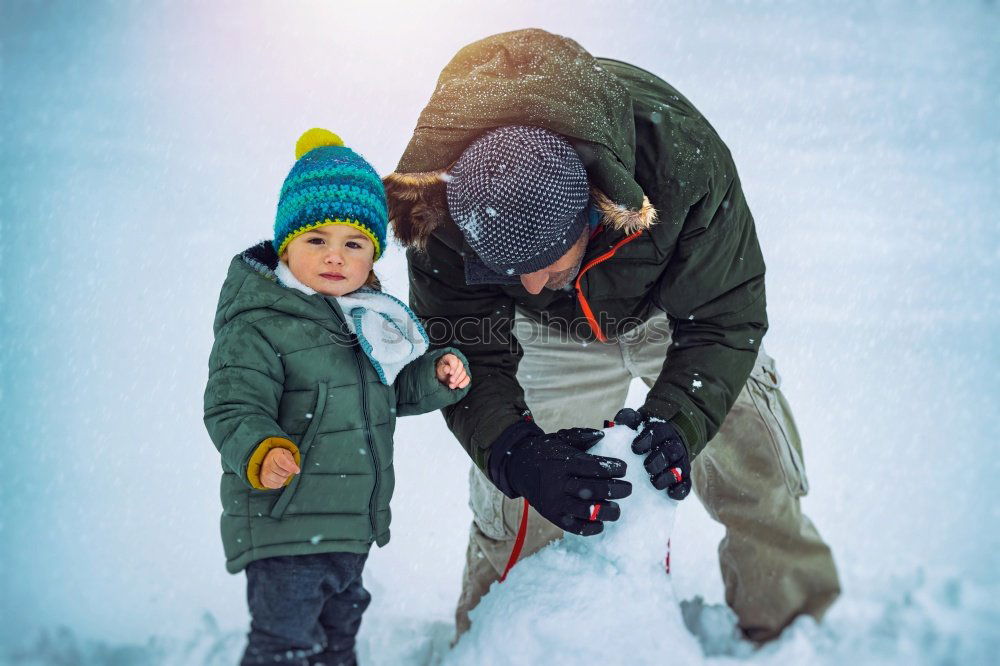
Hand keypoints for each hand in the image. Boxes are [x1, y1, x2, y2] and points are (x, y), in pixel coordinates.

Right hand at [261, 447, 300, 488]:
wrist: (266, 460)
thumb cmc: (280, 457)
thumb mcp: (287, 454)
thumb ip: (291, 461)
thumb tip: (296, 470)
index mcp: (274, 455)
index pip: (283, 463)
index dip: (291, 468)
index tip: (298, 470)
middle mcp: (267, 464)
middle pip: (283, 473)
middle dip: (289, 472)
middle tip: (288, 470)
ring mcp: (264, 473)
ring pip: (280, 480)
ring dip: (285, 478)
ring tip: (283, 473)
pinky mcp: (264, 481)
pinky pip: (276, 485)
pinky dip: (280, 483)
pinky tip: (279, 477)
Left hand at [436, 352, 469, 388]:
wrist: (441, 378)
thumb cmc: (440, 371)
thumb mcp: (439, 370)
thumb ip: (443, 369)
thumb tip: (448, 369)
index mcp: (450, 358)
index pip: (454, 360)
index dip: (453, 366)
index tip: (451, 373)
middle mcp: (457, 362)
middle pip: (460, 367)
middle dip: (456, 375)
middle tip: (451, 381)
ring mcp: (462, 369)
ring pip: (464, 373)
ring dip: (458, 380)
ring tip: (451, 386)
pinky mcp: (464, 376)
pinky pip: (467, 378)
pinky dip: (464, 383)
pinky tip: (460, 386)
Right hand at [496, 421, 631, 535]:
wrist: (519, 467)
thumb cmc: (547, 452)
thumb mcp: (561, 438)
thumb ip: (581, 436)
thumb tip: (602, 435)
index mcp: (563, 461)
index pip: (593, 466)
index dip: (612, 468)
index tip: (624, 468)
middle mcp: (559, 482)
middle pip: (592, 489)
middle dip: (616, 490)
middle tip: (628, 488)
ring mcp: (555, 501)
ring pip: (586, 511)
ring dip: (607, 512)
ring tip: (617, 509)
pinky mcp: (553, 516)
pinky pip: (574, 527)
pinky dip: (591, 528)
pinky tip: (601, 523)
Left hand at [612, 408, 691, 499]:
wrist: (666, 439)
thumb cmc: (645, 433)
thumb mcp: (637, 422)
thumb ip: (628, 418)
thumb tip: (620, 419)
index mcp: (662, 430)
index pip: (658, 432)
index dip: (647, 440)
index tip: (634, 448)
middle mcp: (673, 445)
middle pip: (670, 451)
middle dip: (659, 459)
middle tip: (647, 467)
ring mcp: (680, 461)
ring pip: (679, 468)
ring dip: (668, 476)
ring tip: (655, 482)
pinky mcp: (684, 476)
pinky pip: (686, 483)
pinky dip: (681, 489)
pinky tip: (671, 493)